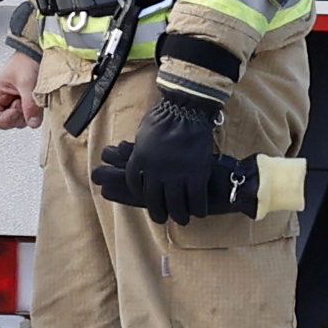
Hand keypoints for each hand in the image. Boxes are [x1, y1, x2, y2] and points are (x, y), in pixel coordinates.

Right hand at [0, 53, 41, 137]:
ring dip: (27, 113)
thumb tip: (32, 122)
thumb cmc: (26, 60)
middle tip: (26, 103)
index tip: (16, 111)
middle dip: (18, 116)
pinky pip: (28, 114)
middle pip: (6, 122)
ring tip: (32, 99)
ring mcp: (15, 100)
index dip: (4, 119)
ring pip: (19, 120)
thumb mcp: (26, 83)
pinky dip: (34, 111)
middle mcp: (4, 98)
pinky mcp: (26, 101)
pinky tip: (37, 101)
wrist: (39, 51)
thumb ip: (29, 105)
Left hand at [90, 87, 251, 223]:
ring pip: (175, 205)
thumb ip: (139, 146)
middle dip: (158, 212)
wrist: (187, 108)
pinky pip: (196, 199)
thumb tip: (127, 151)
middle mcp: (155, 172)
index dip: (139, 195)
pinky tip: (199, 212)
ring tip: (182, 219)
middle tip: (161, 218)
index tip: (146, 199)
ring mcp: (176, 175)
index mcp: (139, 159)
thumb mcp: (144, 131)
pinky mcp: (196, 174)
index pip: (135, 185)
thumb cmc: (165, 114)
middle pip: (153, 201)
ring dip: (178, 215)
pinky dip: (198, 208)